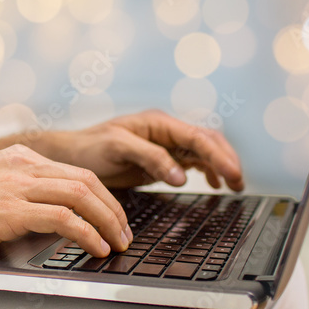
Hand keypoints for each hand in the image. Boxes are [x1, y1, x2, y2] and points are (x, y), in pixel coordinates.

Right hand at [0, 144, 129, 258]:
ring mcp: (15, 185)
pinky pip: (63, 218)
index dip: (103, 196)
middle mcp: (20, 165)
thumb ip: (17, 195)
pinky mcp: (9, 210)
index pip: (75, 173)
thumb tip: (49, 219)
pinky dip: (87, 234)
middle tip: (125, 234)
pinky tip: (96, 249)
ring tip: (119, 244)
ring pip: (82, 196)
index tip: (114, 218)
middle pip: (87, 181)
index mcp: (17, 158)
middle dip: (114, 210)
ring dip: (108, 222)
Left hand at [42, 110, 244, 190]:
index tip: (233, 175)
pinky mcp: (159, 159)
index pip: (198, 137)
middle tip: (239, 183)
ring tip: (234, 185)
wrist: (69, 156)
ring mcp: (163, 144)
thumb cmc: (89, 148)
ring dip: (220, 165)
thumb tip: (182, 175)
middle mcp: (164, 131)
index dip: (219, 156)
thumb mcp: (118, 149)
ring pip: (202, 151)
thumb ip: (151, 158)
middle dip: (226, 160)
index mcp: (157, 123)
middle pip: (207, 141)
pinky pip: (190, 161)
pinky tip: (211, 184)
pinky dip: (205, 171)